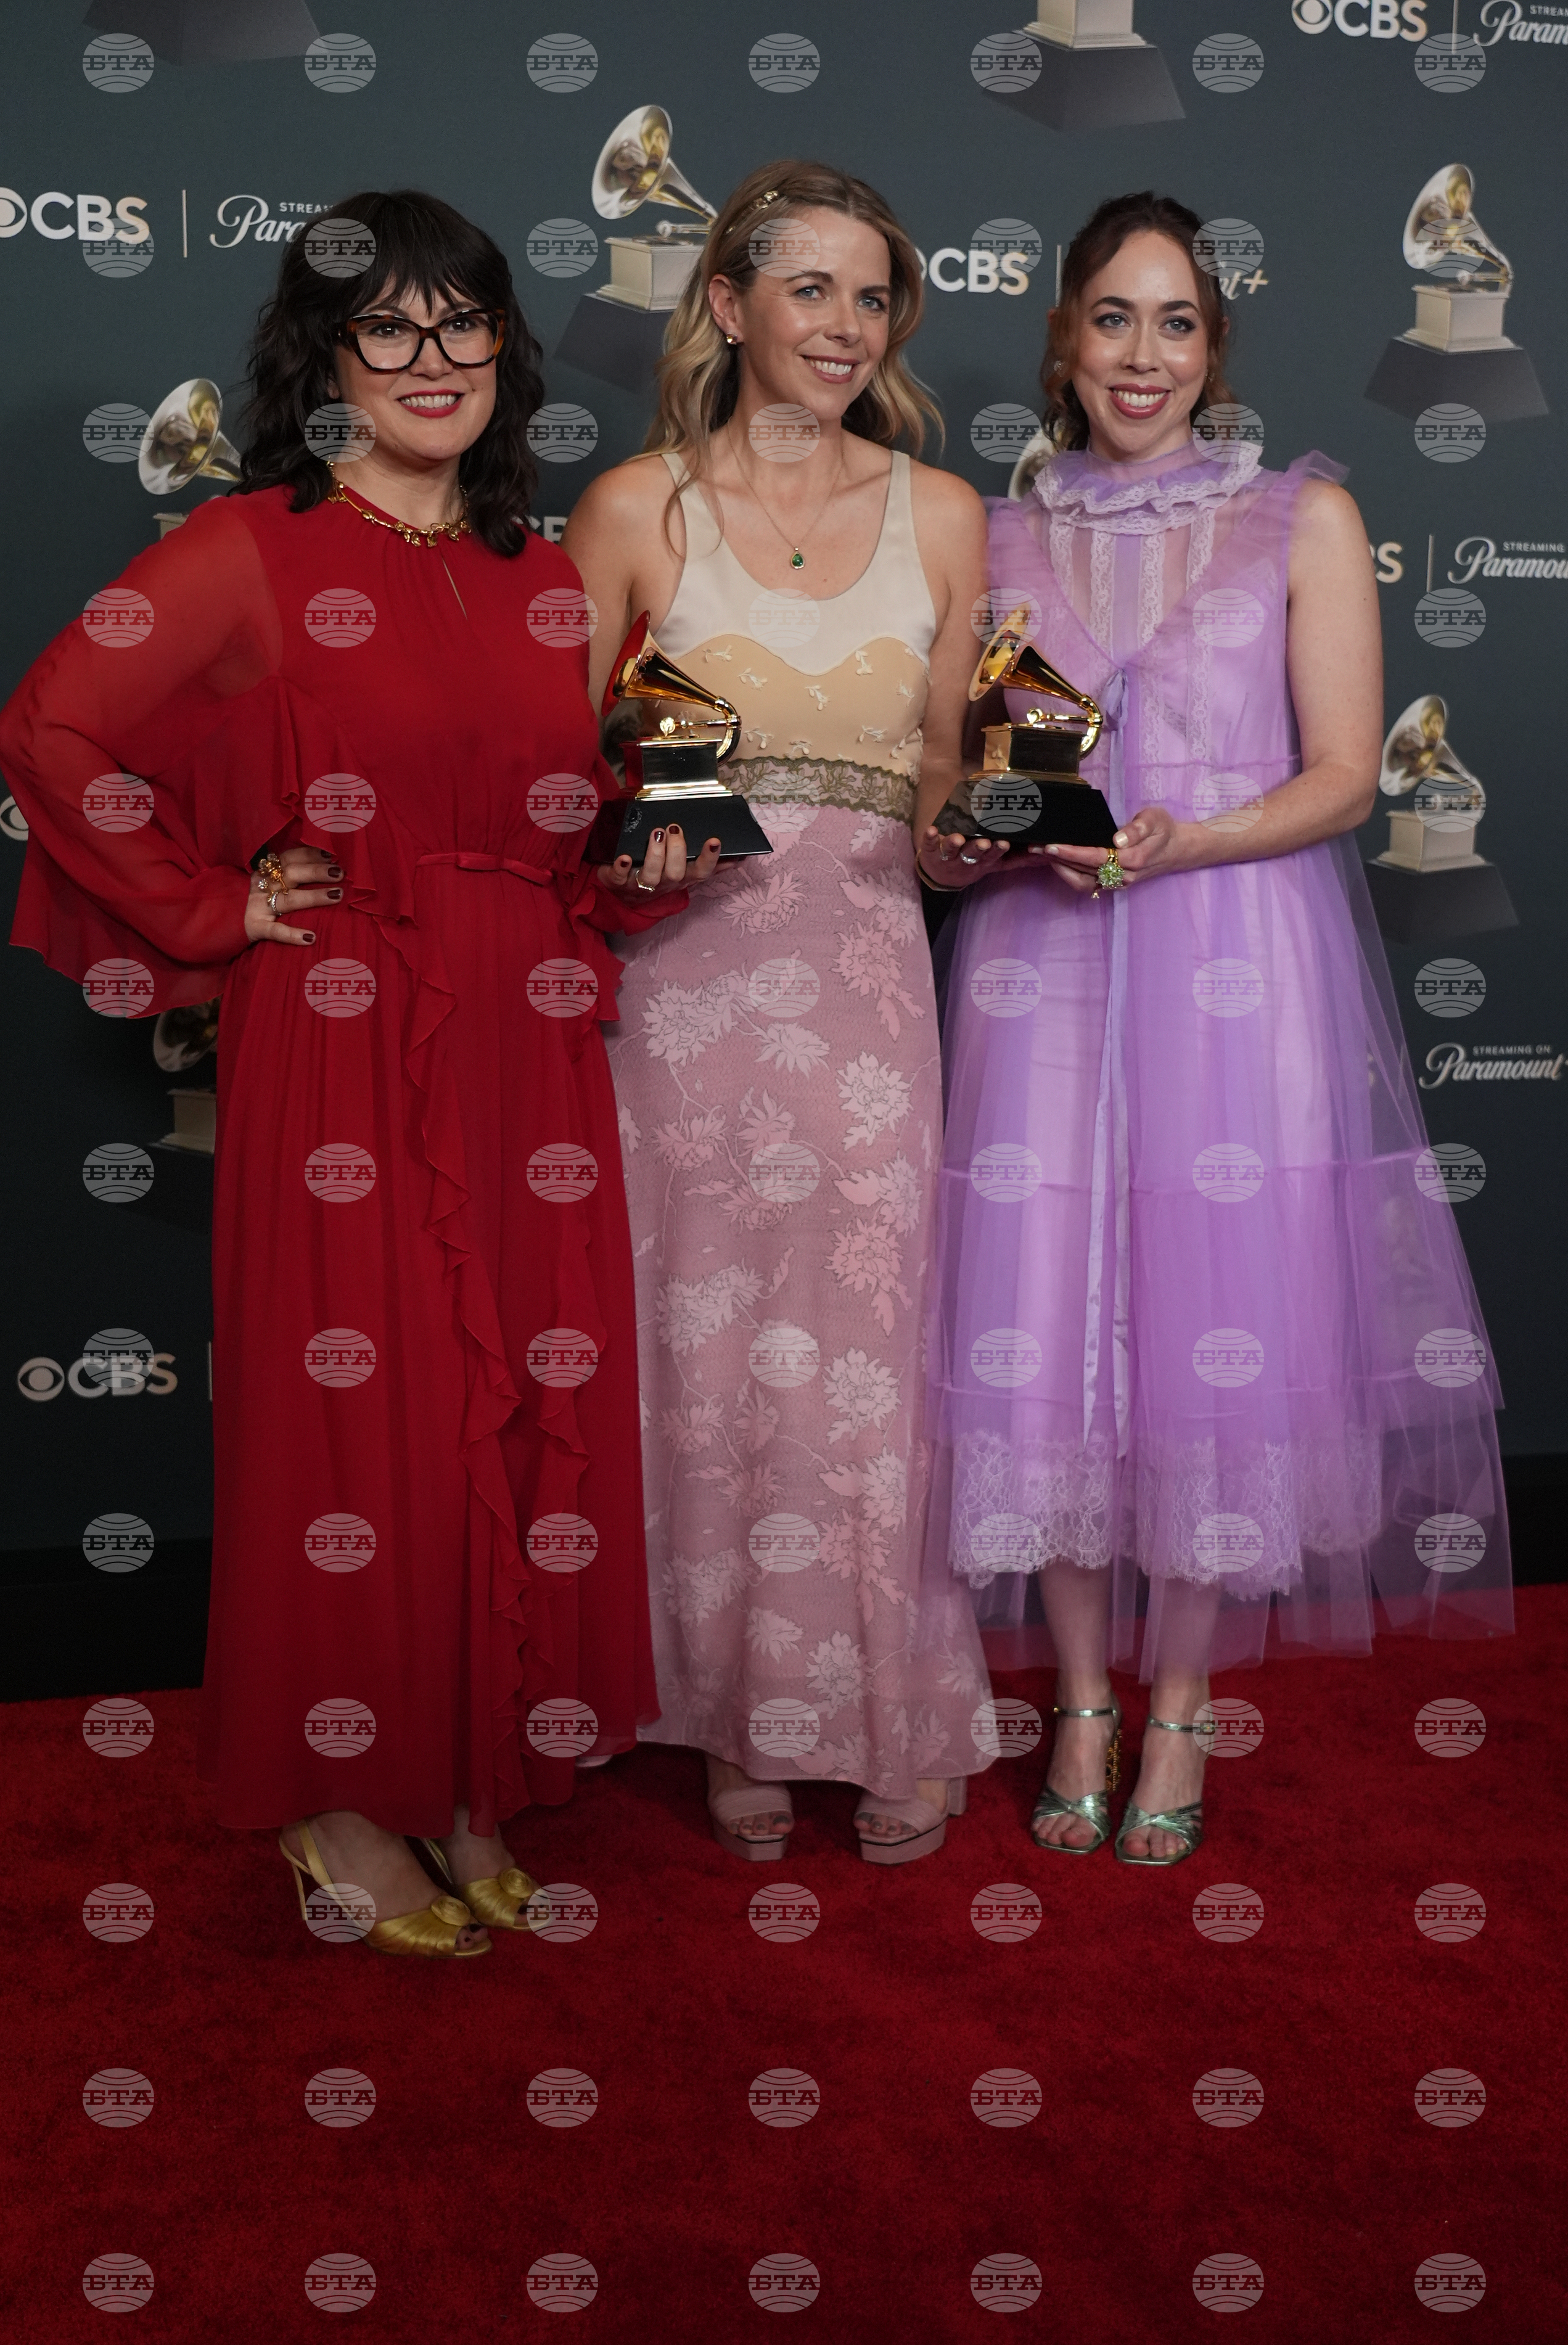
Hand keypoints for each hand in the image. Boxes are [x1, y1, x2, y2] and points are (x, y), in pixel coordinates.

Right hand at [244, 847, 340, 945]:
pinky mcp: (255, 927)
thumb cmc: (257, 900)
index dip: (311, 855)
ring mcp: (259, 906)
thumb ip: (291, 873)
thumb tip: (329, 864)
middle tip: (339, 873)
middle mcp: (264, 885)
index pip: (291, 857)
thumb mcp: (269, 881)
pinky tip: (310, 938)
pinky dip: (292, 935)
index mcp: (268, 871)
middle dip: (316, 871)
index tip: (332, 856)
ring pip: (289, 900)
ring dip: (313, 897)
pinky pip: (275, 931)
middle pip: (292, 874)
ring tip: (337, 895)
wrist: (223, 919)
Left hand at [596, 822, 720, 901]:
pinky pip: (620, 877)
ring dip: (655, 854)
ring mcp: (642, 885)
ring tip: (657, 832)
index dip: (709, 858)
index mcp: (683, 877)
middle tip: (675, 829)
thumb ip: (710, 865)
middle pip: (677, 873)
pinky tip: (625, 857)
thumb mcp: (686, 871)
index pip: (701, 871)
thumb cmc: (659, 874)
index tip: (715, 840)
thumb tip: (739, 858)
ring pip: (652, 875)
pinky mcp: (619, 882)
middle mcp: (665, 883)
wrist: (625, 891)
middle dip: (677, 851)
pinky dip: (623, 867)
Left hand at [916, 825, 1009, 889]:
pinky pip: (928, 845)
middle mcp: (965, 860)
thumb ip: (1018, 860)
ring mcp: (947, 857)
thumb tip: (1045, 855)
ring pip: (951, 851)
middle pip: (973, 854)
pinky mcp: (930, 852)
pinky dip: (930, 838)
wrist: (941, 878)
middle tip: (984, 842)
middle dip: (978, 848)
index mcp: (982, 862)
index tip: (1004, 842)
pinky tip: (932, 829)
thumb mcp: (995, 865)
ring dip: (954, 844)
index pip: (992, 857)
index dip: (997, 850)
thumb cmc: (973, 865)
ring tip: (957, 837)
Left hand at [1034, 805, 1204, 894]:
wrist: (1176, 849)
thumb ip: (1138, 828)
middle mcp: (1123, 875)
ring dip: (1061, 869)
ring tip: (1041, 854)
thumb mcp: (1155, 819)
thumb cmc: (1163, 830)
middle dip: (1058, 860)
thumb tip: (1118, 840)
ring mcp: (1117, 883)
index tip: (1052, 845)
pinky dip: (1070, 875)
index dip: (1071, 852)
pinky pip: (1088, 884)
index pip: (1095, 857)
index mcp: (1132, 859)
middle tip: (1034, 847)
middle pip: (1084, 871)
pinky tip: (1057, 862)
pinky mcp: (1113, 884)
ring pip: (1083, 882)